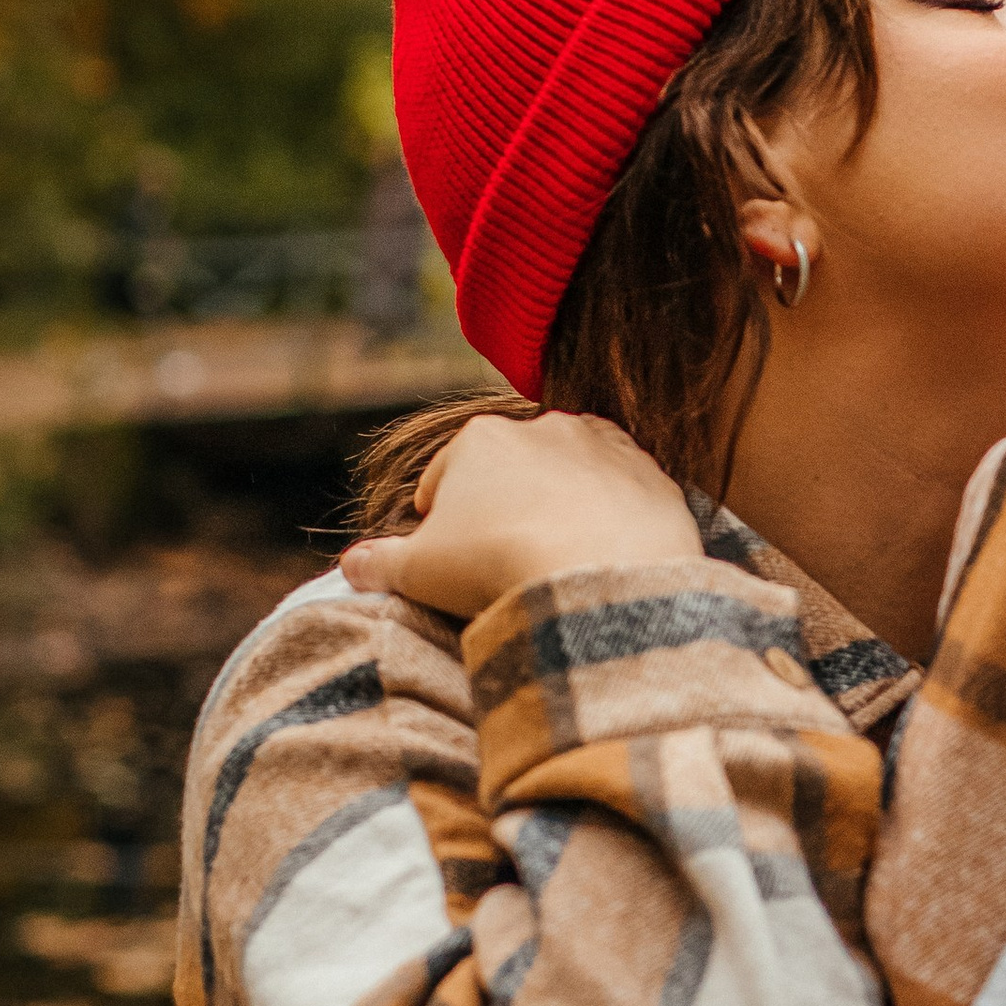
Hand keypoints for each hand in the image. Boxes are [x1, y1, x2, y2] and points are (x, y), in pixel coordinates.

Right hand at [339, 410, 704, 622]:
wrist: (598, 578)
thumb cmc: (493, 569)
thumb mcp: (415, 572)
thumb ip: (375, 564)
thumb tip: (350, 567)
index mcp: (479, 440)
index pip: (447, 479)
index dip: (441, 521)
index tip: (448, 558)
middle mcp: (545, 427)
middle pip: (512, 473)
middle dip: (505, 509)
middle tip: (504, 563)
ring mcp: (605, 447)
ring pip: (572, 478)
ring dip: (563, 508)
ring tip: (560, 560)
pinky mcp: (654, 476)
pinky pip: (625, 496)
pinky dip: (615, 520)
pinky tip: (606, 556)